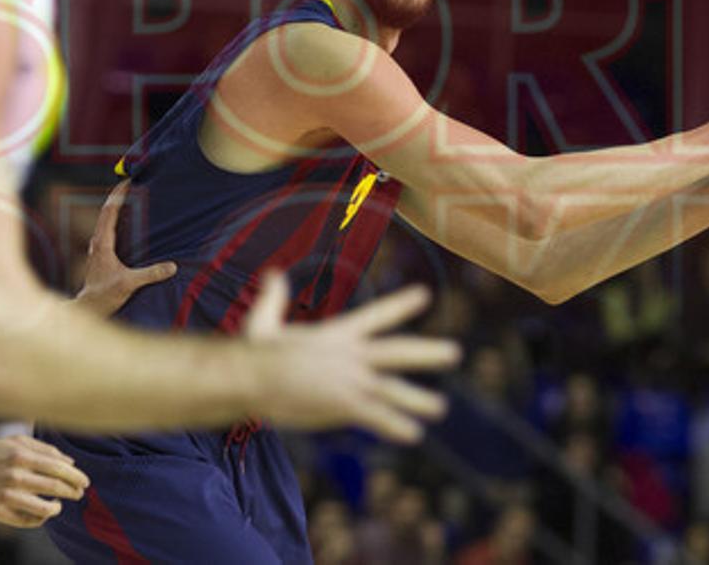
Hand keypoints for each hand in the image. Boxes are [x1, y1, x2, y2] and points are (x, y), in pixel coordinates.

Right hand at [0, 434, 89, 527]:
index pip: (59, 468)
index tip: (86, 482)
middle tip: (80, 494)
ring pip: (43, 509)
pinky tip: (44, 512)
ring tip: (60, 505)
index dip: (76, 477)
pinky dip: (40, 518)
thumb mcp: (18, 442)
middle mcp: (14, 476)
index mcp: (22, 456)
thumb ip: (45, 449)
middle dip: (73, 492)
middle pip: (55, 487)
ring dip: (57, 508)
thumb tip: (71, 463)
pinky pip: (26, 521)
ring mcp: (6, 496)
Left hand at [75, 180, 176, 316]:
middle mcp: (97, 242)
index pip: (109, 212)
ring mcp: (96, 248)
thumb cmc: (103, 295)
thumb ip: (150, 274)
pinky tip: (123, 220)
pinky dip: (114, 218)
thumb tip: (172, 266)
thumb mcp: (128, 284)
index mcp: (102, 244)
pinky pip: (106, 229)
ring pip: (104, 220)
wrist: (88, 308)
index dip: (118, 195)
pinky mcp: (99, 254)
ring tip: (128, 197)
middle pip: (106, 211)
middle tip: (130, 182)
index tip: (127, 181)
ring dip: (115, 206)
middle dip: (117, 195)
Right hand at [243, 271, 459, 443]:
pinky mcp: (345, 404)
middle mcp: (351, 355)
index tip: (424, 295)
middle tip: (456, 352)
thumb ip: (273, 298)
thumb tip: (271, 273)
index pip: (376, 315)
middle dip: (428, 352)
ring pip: (394, 390)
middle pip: (398, 351)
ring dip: (418, 400)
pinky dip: (395, 425)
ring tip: (442, 408)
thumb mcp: (265, 321)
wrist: (252, 376)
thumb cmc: (255, 352)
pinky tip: (413, 434)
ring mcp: (351, 380)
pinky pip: (377, 418)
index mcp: (337, 334)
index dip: (401, 304)